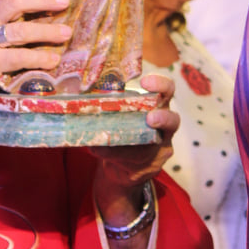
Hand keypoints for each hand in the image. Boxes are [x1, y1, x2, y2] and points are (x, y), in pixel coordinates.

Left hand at [91, 74, 177, 224]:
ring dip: (136, 144)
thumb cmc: (120, 127)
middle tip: (150, 118)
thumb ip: (105, 103)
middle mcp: (164, 127)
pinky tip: (98, 150)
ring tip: (115, 141)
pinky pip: (135, 162)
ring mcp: (160, 149)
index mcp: (156, 105)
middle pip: (173, 119)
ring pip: (157, 146)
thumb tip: (75, 94)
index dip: (160, 84)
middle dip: (162, 118)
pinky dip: (115, 155)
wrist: (122, 163)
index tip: (145, 82)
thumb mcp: (116, 111)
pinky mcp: (150, 167)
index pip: (167, 90)